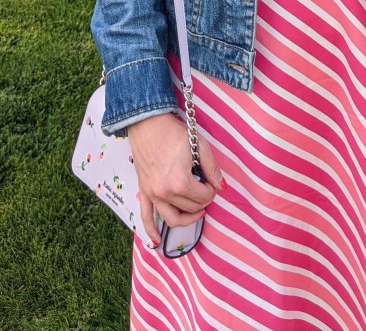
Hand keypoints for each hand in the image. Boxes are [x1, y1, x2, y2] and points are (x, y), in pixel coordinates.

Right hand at [127, 112, 223, 243]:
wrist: (148, 122)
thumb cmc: (174, 132)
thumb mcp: (200, 146)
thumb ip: (213, 169)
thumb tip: (222, 188)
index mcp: (180, 183)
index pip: (204, 197)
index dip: (211, 189)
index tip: (210, 178)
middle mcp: (164, 193)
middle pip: (190, 207)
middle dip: (202, 200)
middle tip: (206, 186)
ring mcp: (152, 194)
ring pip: (172, 218)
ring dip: (187, 219)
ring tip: (197, 212)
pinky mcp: (143, 191)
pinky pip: (145, 217)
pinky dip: (151, 231)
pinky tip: (157, 242)